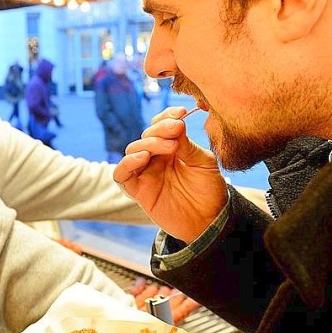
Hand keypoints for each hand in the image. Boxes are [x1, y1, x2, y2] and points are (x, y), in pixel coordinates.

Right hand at [113, 107, 227, 241]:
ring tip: (168, 147)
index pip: (160, 125)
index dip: (166, 116)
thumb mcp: (203, 161)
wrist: (210, 220)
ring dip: (148, 143)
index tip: (180, 112)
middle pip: (146, 136)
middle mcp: (156, 159)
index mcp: (172, 148)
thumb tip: (175, 123)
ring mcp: (146, 174)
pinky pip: (121, 175)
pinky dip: (127, 163)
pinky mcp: (138, 191)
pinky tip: (143, 157)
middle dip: (160, 130)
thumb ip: (187, 144)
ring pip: (133, 150)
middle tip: (176, 131)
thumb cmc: (209, 190)